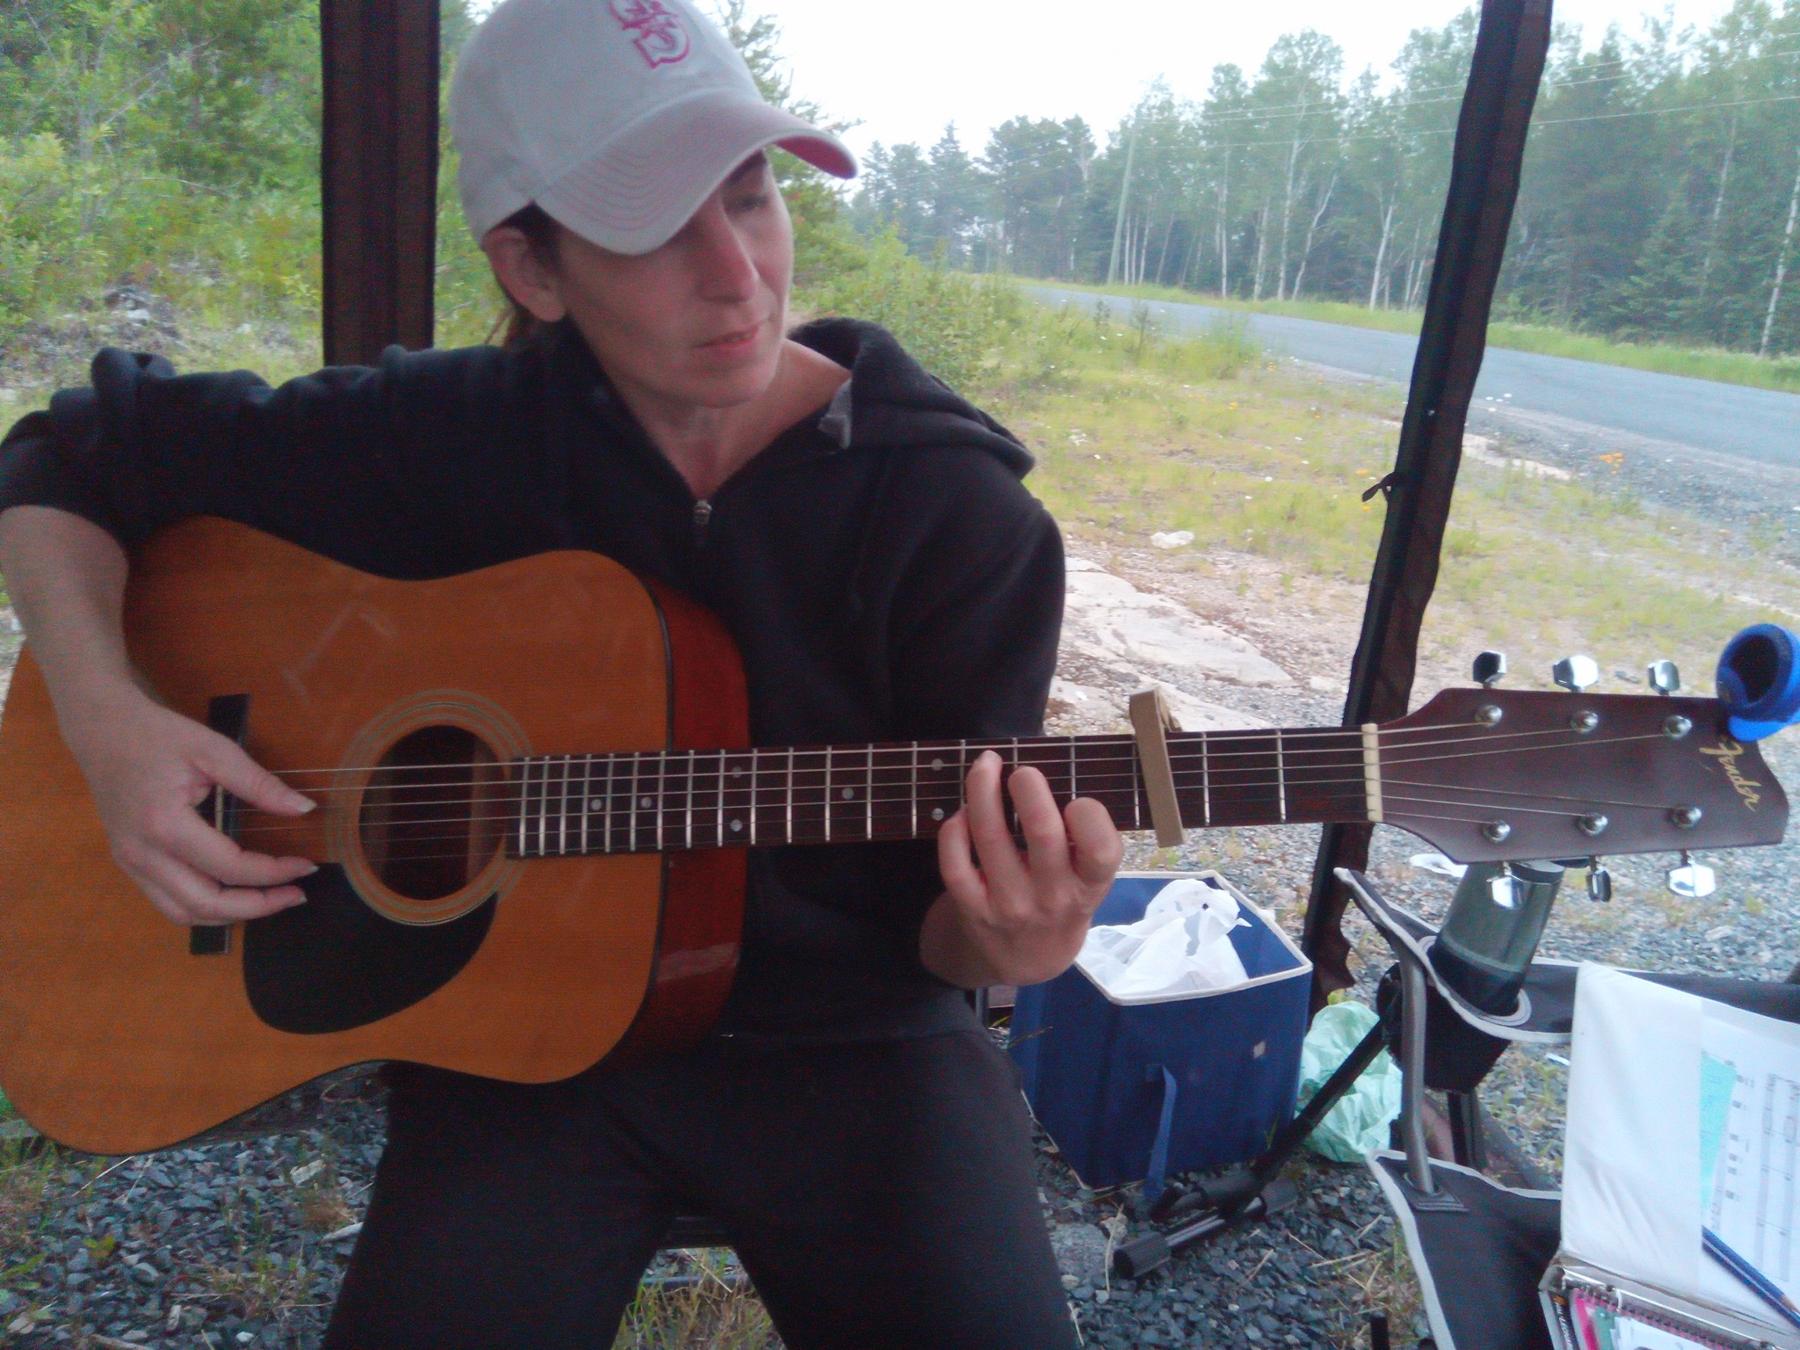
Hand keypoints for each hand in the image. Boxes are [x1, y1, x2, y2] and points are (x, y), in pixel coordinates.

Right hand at [59, 685, 318, 925]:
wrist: (102, 731)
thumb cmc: (157, 735)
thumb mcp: (214, 749)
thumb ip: (259, 784)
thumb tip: (304, 809)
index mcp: (164, 824)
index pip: (229, 866)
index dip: (273, 872)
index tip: (306, 866)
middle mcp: (142, 854)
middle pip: (205, 904)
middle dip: (257, 907)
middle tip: (295, 894)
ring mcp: (131, 863)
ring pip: (183, 913)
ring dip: (231, 915)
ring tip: (270, 900)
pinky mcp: (128, 863)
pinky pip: (168, 902)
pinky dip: (205, 908)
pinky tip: (234, 893)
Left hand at [927, 749, 1122, 987]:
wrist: (1029, 959)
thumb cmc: (1064, 901)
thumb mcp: (1089, 881)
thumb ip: (1082, 841)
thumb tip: (1054, 773)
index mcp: (1089, 885)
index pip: (1101, 850)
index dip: (1090, 816)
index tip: (1077, 801)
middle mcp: (1052, 897)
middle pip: (1042, 832)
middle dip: (1029, 787)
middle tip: (1023, 771)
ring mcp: (1009, 904)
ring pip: (990, 836)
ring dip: (983, 790)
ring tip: (986, 765)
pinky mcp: (973, 908)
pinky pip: (955, 862)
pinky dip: (954, 830)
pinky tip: (963, 812)